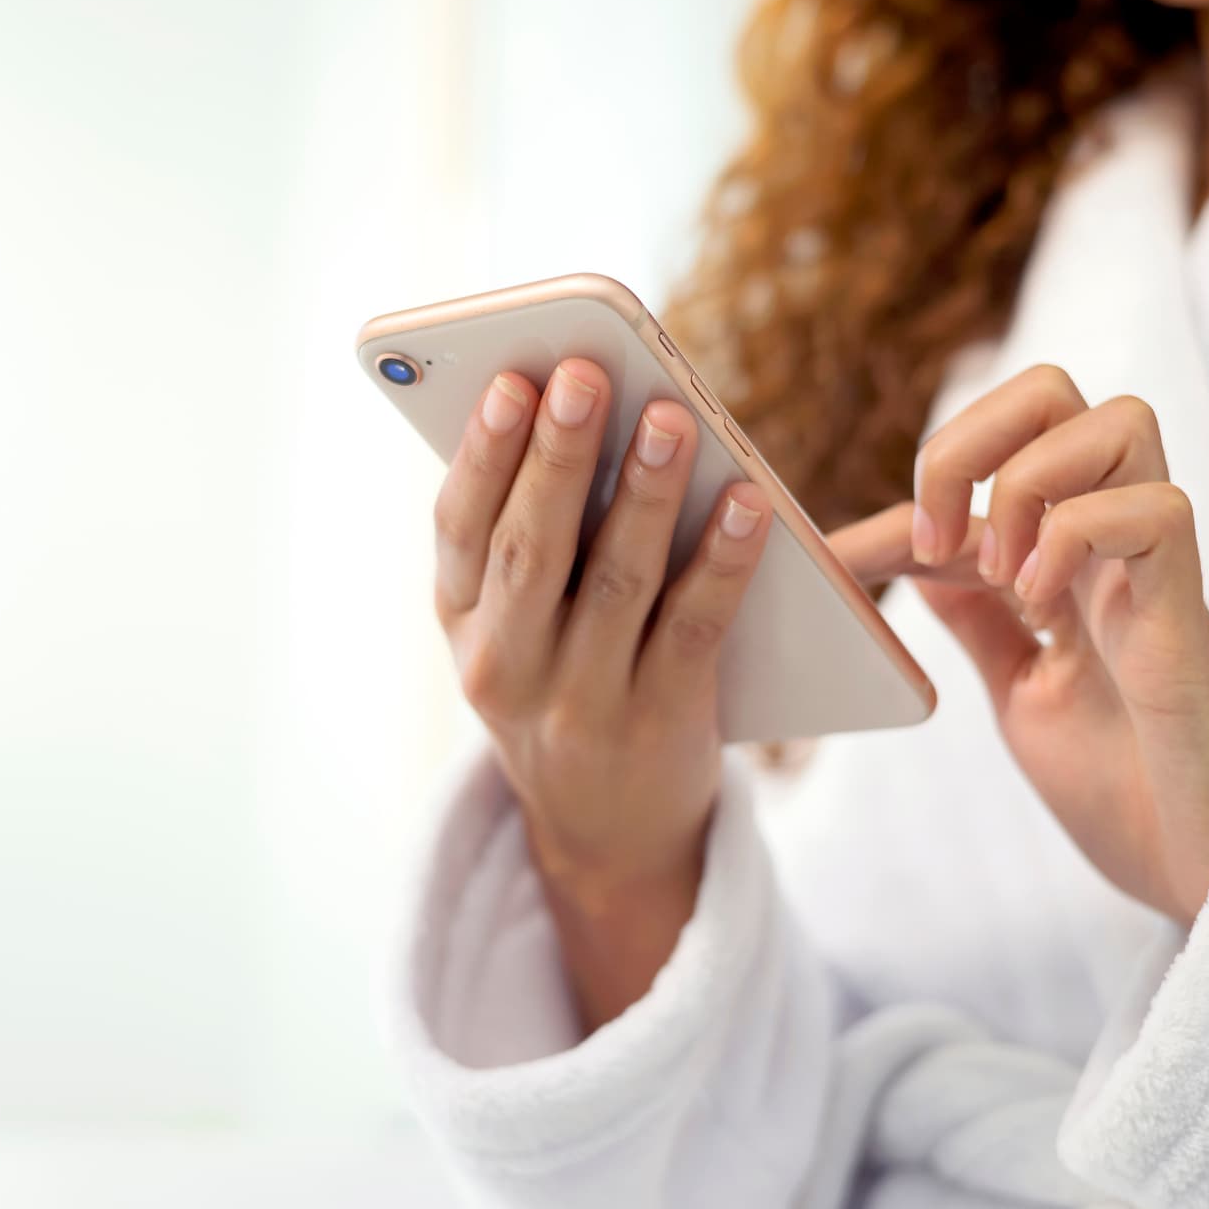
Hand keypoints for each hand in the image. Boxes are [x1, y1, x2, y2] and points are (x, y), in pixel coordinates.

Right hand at [434, 358, 770, 1026]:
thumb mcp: (511, 631)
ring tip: (671, 417)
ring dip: (644, 494)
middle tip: (585, 373)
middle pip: (532, 548)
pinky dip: (721, 562)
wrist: (606, 835)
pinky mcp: (658, 726)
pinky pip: (693, 629)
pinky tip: (748, 503)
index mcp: (461, 623)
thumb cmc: (563, 687)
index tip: (509, 382)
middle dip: (558, 455)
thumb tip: (567, 416)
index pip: (460, 528)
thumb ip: (522, 544)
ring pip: (615, 583)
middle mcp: (506, 666)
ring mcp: (580, 704)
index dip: (483, 454)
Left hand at [831, 365, 1208, 922]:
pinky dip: (1077, 536)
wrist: (1205, 870)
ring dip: (1029, 483)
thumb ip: (985, 622)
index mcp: (1071, 556)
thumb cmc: (1128, 787)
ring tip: (1003, 577)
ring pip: (1119, 418)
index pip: (984, 472)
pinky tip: (1044, 602)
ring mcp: (1156, 568)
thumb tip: (929, 564)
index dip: (904, 500)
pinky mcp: (1188, 611)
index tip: (832, 560)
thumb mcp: (1025, 692)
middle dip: (971, 436)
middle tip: (936, 540)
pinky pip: (1156, 509)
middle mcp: (1116, 542)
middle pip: (1056, 392)